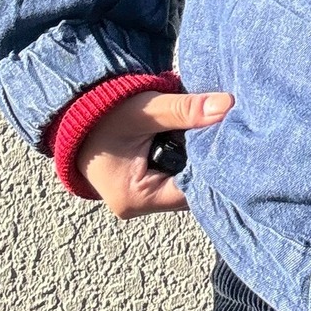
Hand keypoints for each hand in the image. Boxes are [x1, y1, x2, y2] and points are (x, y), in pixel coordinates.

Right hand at [77, 90, 233, 218]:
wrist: (74, 112)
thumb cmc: (104, 114)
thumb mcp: (146, 110)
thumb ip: (185, 109)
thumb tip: (227, 106)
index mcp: (135, 198)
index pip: (193, 191)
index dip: (216, 166)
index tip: (236, 142)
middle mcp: (140, 205)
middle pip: (192, 188)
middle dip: (208, 161)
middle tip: (229, 132)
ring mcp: (143, 197)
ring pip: (186, 179)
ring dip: (198, 157)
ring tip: (215, 132)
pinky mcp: (146, 184)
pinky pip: (177, 173)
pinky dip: (188, 155)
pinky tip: (200, 137)